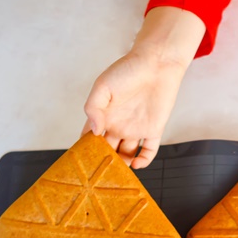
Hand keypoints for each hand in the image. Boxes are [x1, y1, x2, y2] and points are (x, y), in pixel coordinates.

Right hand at [83, 7, 205, 167]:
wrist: (156, 64)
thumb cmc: (127, 70)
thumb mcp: (103, 86)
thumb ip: (93, 107)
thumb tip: (93, 131)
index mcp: (103, 115)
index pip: (90, 138)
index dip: (85, 150)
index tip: (80, 161)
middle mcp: (118, 125)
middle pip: (108, 150)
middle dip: (103, 162)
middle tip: (99, 173)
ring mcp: (135, 129)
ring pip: (126, 154)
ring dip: (122, 164)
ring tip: (117, 172)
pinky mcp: (153, 130)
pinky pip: (148, 151)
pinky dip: (143, 161)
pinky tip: (136, 164)